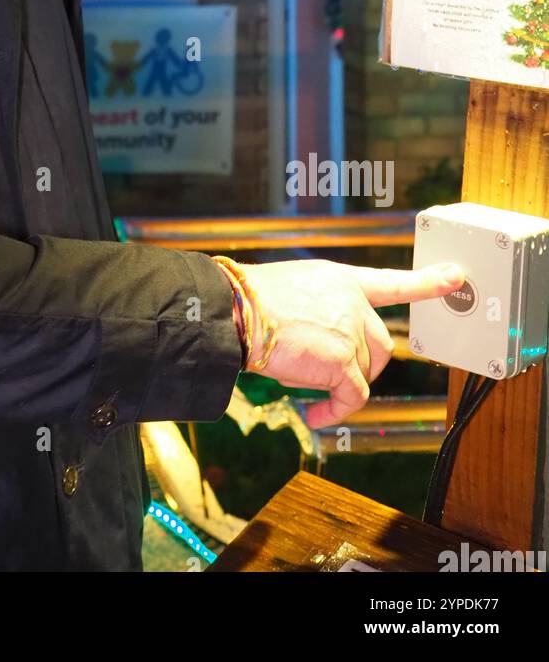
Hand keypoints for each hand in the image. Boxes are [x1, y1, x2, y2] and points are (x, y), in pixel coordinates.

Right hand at [236, 259, 464, 428]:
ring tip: (308, 387)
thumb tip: (328, 340)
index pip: (391, 282)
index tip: (455, 277)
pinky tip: (315, 414)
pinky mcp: (343, 360)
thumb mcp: (295, 288)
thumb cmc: (251, 301)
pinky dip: (335, 411)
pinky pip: (352, 397)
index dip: (426, 282)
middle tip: (331, 375)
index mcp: (341, 280)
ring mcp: (351, 330)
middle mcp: (352, 302)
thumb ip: (324, 307)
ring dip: (341, 386)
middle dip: (362, 366)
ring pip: (366, 372)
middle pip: (382, 345)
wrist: (237, 311)